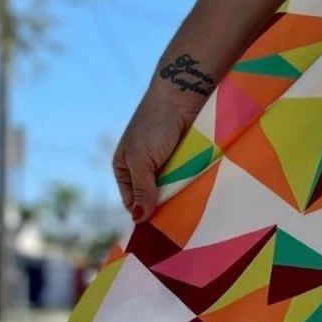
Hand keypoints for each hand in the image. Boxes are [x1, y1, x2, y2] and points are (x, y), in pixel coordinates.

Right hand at [111, 81, 200, 222]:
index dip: (144, 213)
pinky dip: (189, 189)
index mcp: (124, 169)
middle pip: (152, 200)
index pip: (131, 202)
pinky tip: (197, 197)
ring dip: (178, 200)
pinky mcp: (184, 161)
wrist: (182, 95)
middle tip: (177, 220)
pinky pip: (185, 182)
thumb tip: (138, 219)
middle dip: (162, 208)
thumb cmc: (155, 126)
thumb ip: (142, 190)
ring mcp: (164, 166)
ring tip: (188, 210)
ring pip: (170, 193)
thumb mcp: (142, 160)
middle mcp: (143, 169)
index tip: (160, 226)